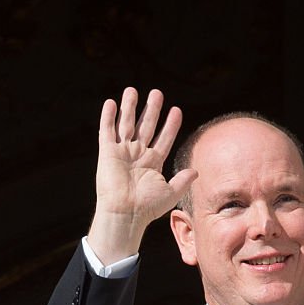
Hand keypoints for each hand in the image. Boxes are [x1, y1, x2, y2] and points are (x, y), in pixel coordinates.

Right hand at [87, 87, 197, 263]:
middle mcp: (137, 155)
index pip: (164, 138)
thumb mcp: (171, 193)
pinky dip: (108, 118)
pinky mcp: (107, 153)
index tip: (176, 110)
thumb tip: (196, 171)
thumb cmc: (147, 207)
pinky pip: (107, 131)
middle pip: (146, 127)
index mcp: (152, 163)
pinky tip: (111, 103)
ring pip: (126, 124)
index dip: (170, 125)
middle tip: (157, 93)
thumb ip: (183, 180)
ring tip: (132, 90)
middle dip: (152, 110)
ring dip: (129, 107)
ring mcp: (122, 152)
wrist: (126, 214)